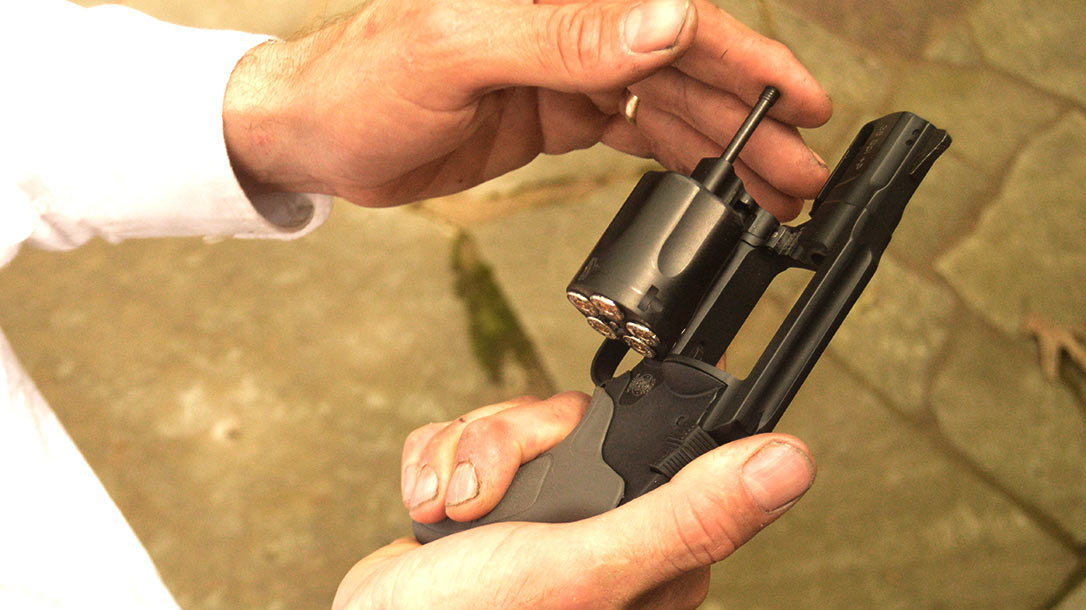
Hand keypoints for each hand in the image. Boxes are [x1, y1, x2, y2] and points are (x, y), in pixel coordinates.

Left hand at [223, 0, 831, 218]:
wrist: (313, 132)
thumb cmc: (363, 79)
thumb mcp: (459, 50)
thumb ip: (563, 37)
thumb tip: (667, 19)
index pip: (677, 22)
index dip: (751, 62)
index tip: (806, 101)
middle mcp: (574, 27)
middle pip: (688, 69)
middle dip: (753, 122)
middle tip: (803, 173)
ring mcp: (566, 72)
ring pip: (667, 108)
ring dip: (722, 150)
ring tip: (772, 194)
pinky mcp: (552, 113)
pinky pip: (630, 132)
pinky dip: (672, 158)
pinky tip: (705, 182)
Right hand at [331, 393, 814, 608]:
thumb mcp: (589, 567)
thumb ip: (687, 516)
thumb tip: (789, 465)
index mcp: (653, 549)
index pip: (660, 440)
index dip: (606, 430)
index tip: (560, 454)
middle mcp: (604, 530)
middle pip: (575, 419)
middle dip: (517, 443)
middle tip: (492, 500)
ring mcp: (544, 514)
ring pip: (518, 421)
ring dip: (471, 458)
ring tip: (457, 515)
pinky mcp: (492, 499)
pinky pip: (471, 436)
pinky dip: (439, 466)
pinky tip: (434, 514)